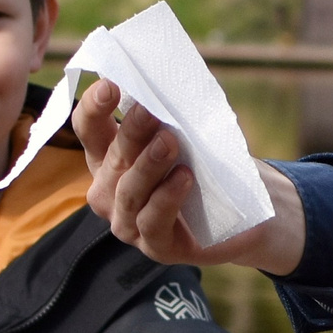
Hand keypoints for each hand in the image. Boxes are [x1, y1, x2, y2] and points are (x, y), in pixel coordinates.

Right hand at [73, 79, 307, 274]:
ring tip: (169, 142)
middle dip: (131, 133)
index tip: (111, 85)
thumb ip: (170, 117)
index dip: (93, 107)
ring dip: (147, 165)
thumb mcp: (189, 137)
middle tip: (151, 112)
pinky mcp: (155, 246)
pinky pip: (152, 221)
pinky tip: (184, 179)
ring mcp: (128, 222)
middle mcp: (109, 190)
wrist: (244, 217)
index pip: (88, 129)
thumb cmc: (208, 168)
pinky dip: (167, 198)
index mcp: (109, 157)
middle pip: (112, 158)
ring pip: (128, 192)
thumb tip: (167, 86)